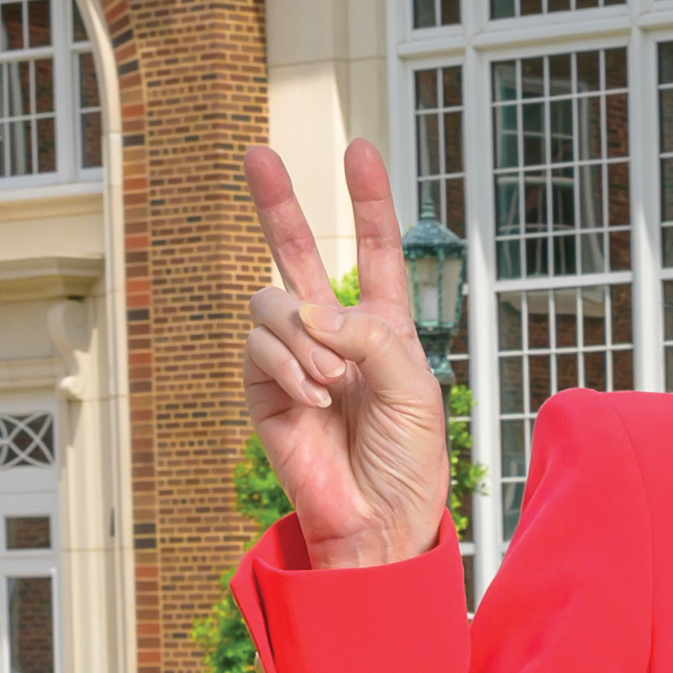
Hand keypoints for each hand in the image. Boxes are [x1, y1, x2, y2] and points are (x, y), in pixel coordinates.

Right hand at [243, 140, 449, 570]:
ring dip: (305, 340)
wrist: (378, 522)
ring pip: (274, 302)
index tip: (359, 150)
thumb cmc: (410, 460)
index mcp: (383, 327)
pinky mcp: (262, 389)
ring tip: (333, 387)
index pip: (377, 251)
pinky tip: (314, 400)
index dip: (369, 201)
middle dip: (278, 202)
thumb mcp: (414, 387)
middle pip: (300, 252)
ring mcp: (294, 358)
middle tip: (257, 151)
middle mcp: (335, 333)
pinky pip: (259, 346)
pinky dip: (289, 367)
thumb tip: (307, 309)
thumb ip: (369, 337)